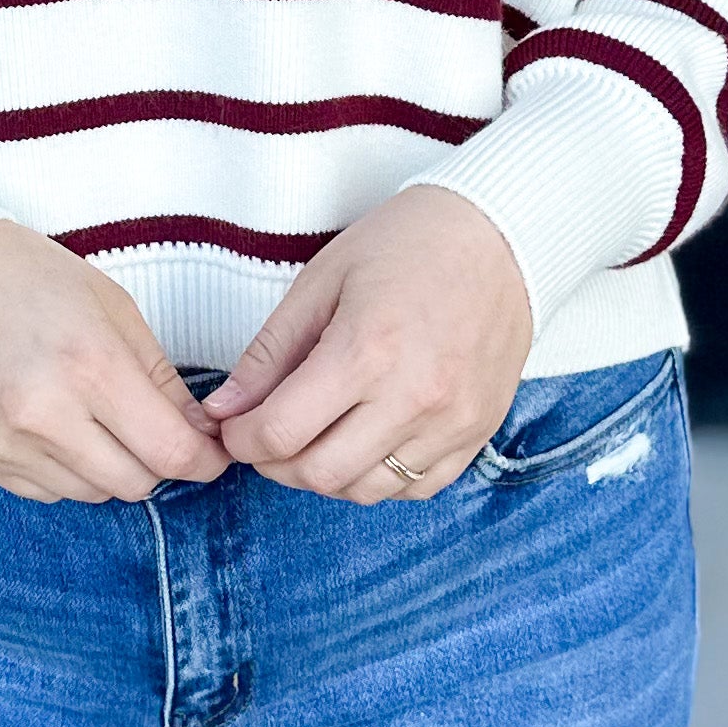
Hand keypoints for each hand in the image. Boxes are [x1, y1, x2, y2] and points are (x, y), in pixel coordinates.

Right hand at [0, 219, 225, 503]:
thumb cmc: (27, 278)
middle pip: (136, 483)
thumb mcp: (111, 307)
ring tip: (95, 418)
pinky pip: (48, 492)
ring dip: (110, 467)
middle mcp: (47, 414)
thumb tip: (198, 432)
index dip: (205, 460)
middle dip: (158, 462)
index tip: (213, 454)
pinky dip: (66, 471)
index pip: (170, 451)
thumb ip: (159, 377)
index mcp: (90, 366)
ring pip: (93, 494)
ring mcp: (8, 443)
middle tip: (154, 428)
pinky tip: (56, 428)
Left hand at [207, 186, 530, 501]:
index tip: (234, 425)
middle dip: (275, 463)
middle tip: (266, 434)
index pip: (281, 433)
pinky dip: (379, 477)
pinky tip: (364, 441)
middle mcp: (413, 397)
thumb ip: (270, 353)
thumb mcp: (323, 281)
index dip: (241, 438)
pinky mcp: (477, 432)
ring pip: (366, 490)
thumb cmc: (408, 244)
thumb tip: (224, 409)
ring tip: (315, 435)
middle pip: (319, 474)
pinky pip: (416, 488)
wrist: (503, 236)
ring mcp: (452, 422)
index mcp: (366, 350)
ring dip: (325, 473)